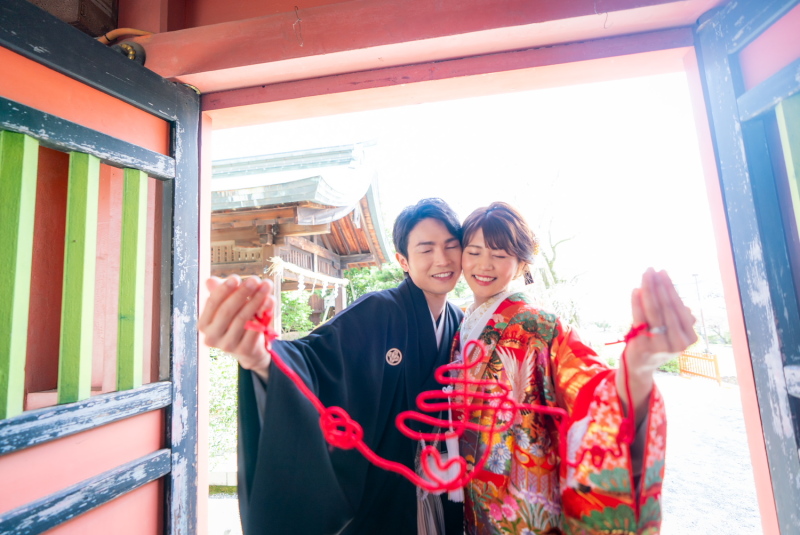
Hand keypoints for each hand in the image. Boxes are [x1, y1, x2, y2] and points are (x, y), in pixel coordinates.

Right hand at [198, 275, 274, 380]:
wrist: (250, 348)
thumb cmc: (237, 321)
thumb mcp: (229, 306)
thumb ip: (222, 294)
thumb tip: (210, 281)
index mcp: (204, 324)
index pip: (212, 303)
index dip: (223, 289)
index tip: (235, 278)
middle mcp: (212, 337)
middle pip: (227, 310)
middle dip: (242, 293)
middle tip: (254, 280)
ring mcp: (228, 345)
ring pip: (242, 318)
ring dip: (256, 300)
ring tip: (266, 286)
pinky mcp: (244, 350)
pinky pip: (255, 328)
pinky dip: (263, 313)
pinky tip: (269, 301)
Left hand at [617, 268, 697, 422]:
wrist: (639, 367)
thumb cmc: (656, 342)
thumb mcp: (671, 330)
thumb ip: (676, 316)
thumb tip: (684, 305)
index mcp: (689, 338)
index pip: (679, 307)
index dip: (670, 288)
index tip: (663, 272)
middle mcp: (677, 343)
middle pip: (666, 307)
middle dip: (658, 286)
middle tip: (651, 269)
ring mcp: (660, 346)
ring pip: (654, 311)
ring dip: (648, 290)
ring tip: (645, 275)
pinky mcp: (643, 346)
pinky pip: (639, 319)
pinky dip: (636, 303)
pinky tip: (635, 290)